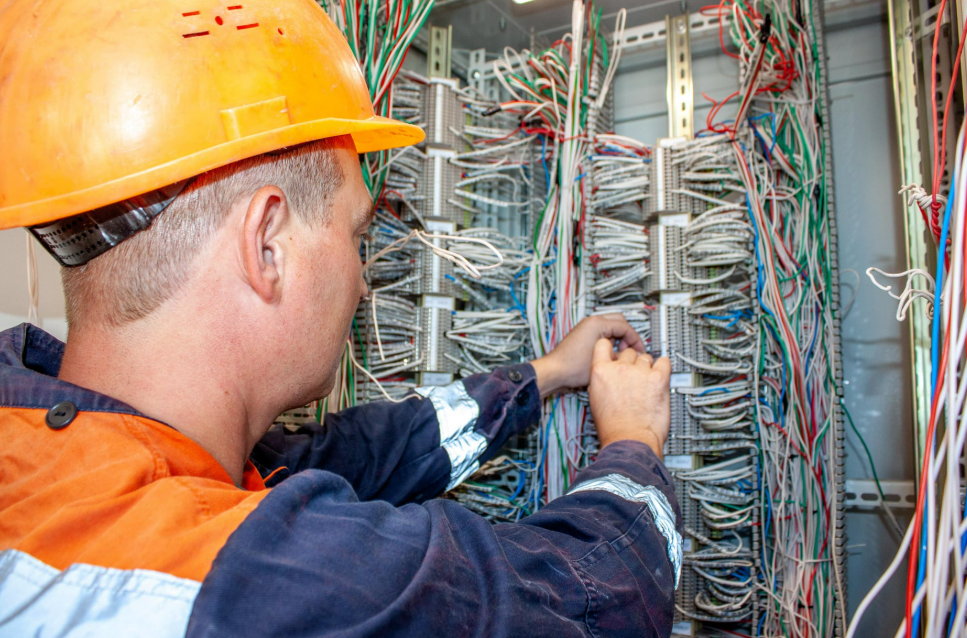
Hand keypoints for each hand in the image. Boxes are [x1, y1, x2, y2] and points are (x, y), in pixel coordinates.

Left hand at [530, 314, 644, 397]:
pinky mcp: (582, 335)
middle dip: (628, 335)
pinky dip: (609, 340)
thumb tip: (632, 354)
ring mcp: (586, 327)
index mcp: (597, 323)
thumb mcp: (604, 361)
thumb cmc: (573, 368)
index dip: (635, 339)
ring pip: (610, 326)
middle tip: (631, 350)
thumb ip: (621, 355)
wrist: (554, 372)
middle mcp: (591, 321)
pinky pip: (602, 332)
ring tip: (621, 354)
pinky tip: (610, 354)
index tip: (640, 350)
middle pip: (619, 321)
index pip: (625, 326)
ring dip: (619, 338)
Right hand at [587, 338, 670, 458]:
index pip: (603, 344)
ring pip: (646, 357)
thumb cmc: (613, 427)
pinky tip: (661, 376)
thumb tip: (608, 374)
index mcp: (600, 372)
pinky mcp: (658, 378)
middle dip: (632, 363)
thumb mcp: (595, 400)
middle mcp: (619, 368)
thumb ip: (602, 381)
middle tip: (635, 377)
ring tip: (648, 382)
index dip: (611, 349)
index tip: (616, 353)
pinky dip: (664, 367)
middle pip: (628, 352)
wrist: (630, 441)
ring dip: (647, 367)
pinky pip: (665, 362)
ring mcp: (640, 372)